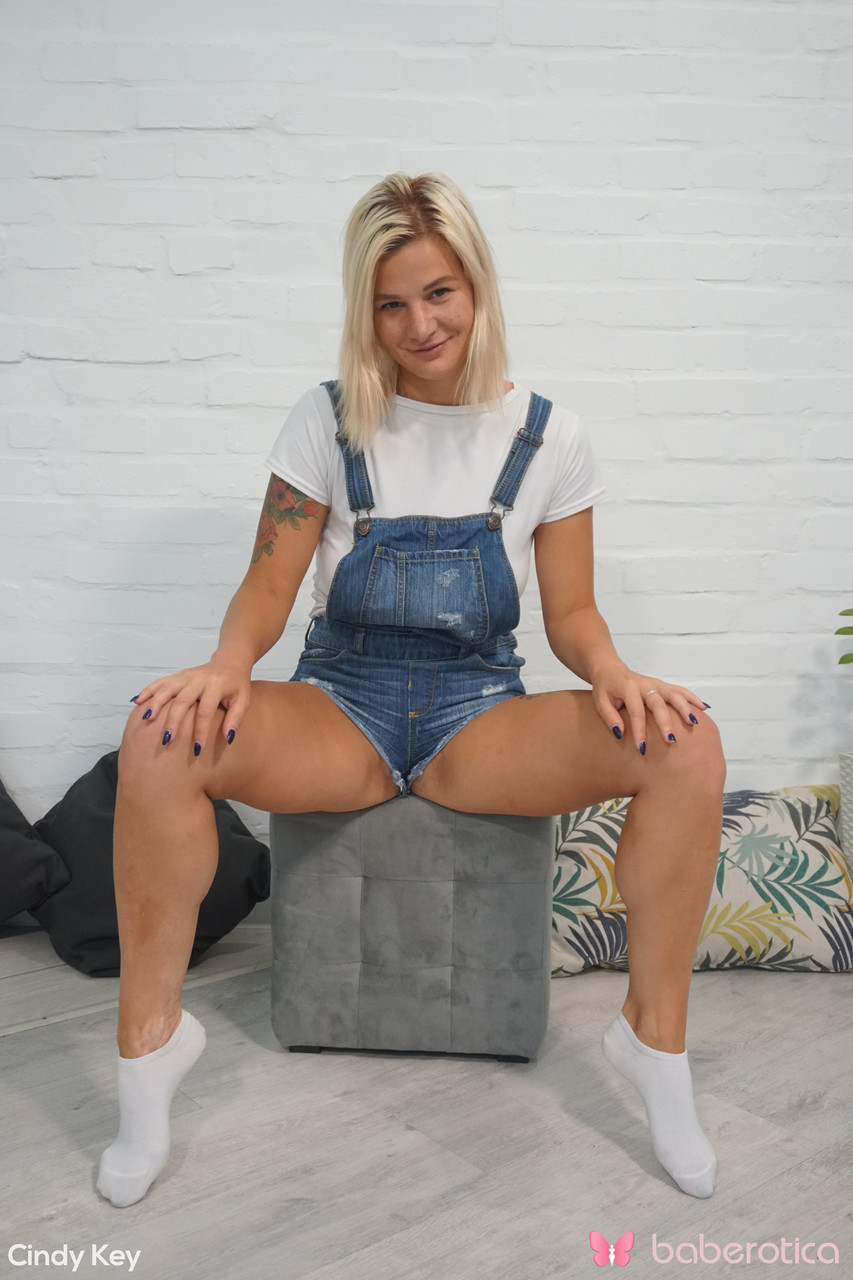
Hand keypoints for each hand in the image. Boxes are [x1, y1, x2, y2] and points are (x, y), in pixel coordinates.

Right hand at [130, 655, 251, 753]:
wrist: (230, 661)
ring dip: (155, 704)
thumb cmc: (236, 685)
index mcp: (216, 685)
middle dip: (173, 721)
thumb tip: (227, 737)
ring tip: (147, 720)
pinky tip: (137, 702)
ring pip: (167, 689)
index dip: (200, 730)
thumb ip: (235, 718)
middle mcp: (198, 679)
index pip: (205, 711)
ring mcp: (186, 676)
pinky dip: (148, 691)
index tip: (197, 748)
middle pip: (182, 700)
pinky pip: (160, 682)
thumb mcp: (243, 700)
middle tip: (167, 740)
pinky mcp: (178, 675)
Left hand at [590, 659, 709, 752]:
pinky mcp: (663, 685)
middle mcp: (645, 684)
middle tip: (671, 740)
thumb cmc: (605, 689)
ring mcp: (656, 684)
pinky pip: (681, 691)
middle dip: (665, 722)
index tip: (642, 748)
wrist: (610, 669)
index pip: (636, 711)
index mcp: (627, 688)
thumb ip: (609, 717)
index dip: (639, 730)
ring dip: (684, 708)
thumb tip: (620, 733)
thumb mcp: (599, 701)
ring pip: (674, 694)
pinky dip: (692, 698)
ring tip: (693, 724)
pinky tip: (704, 708)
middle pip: (658, 703)